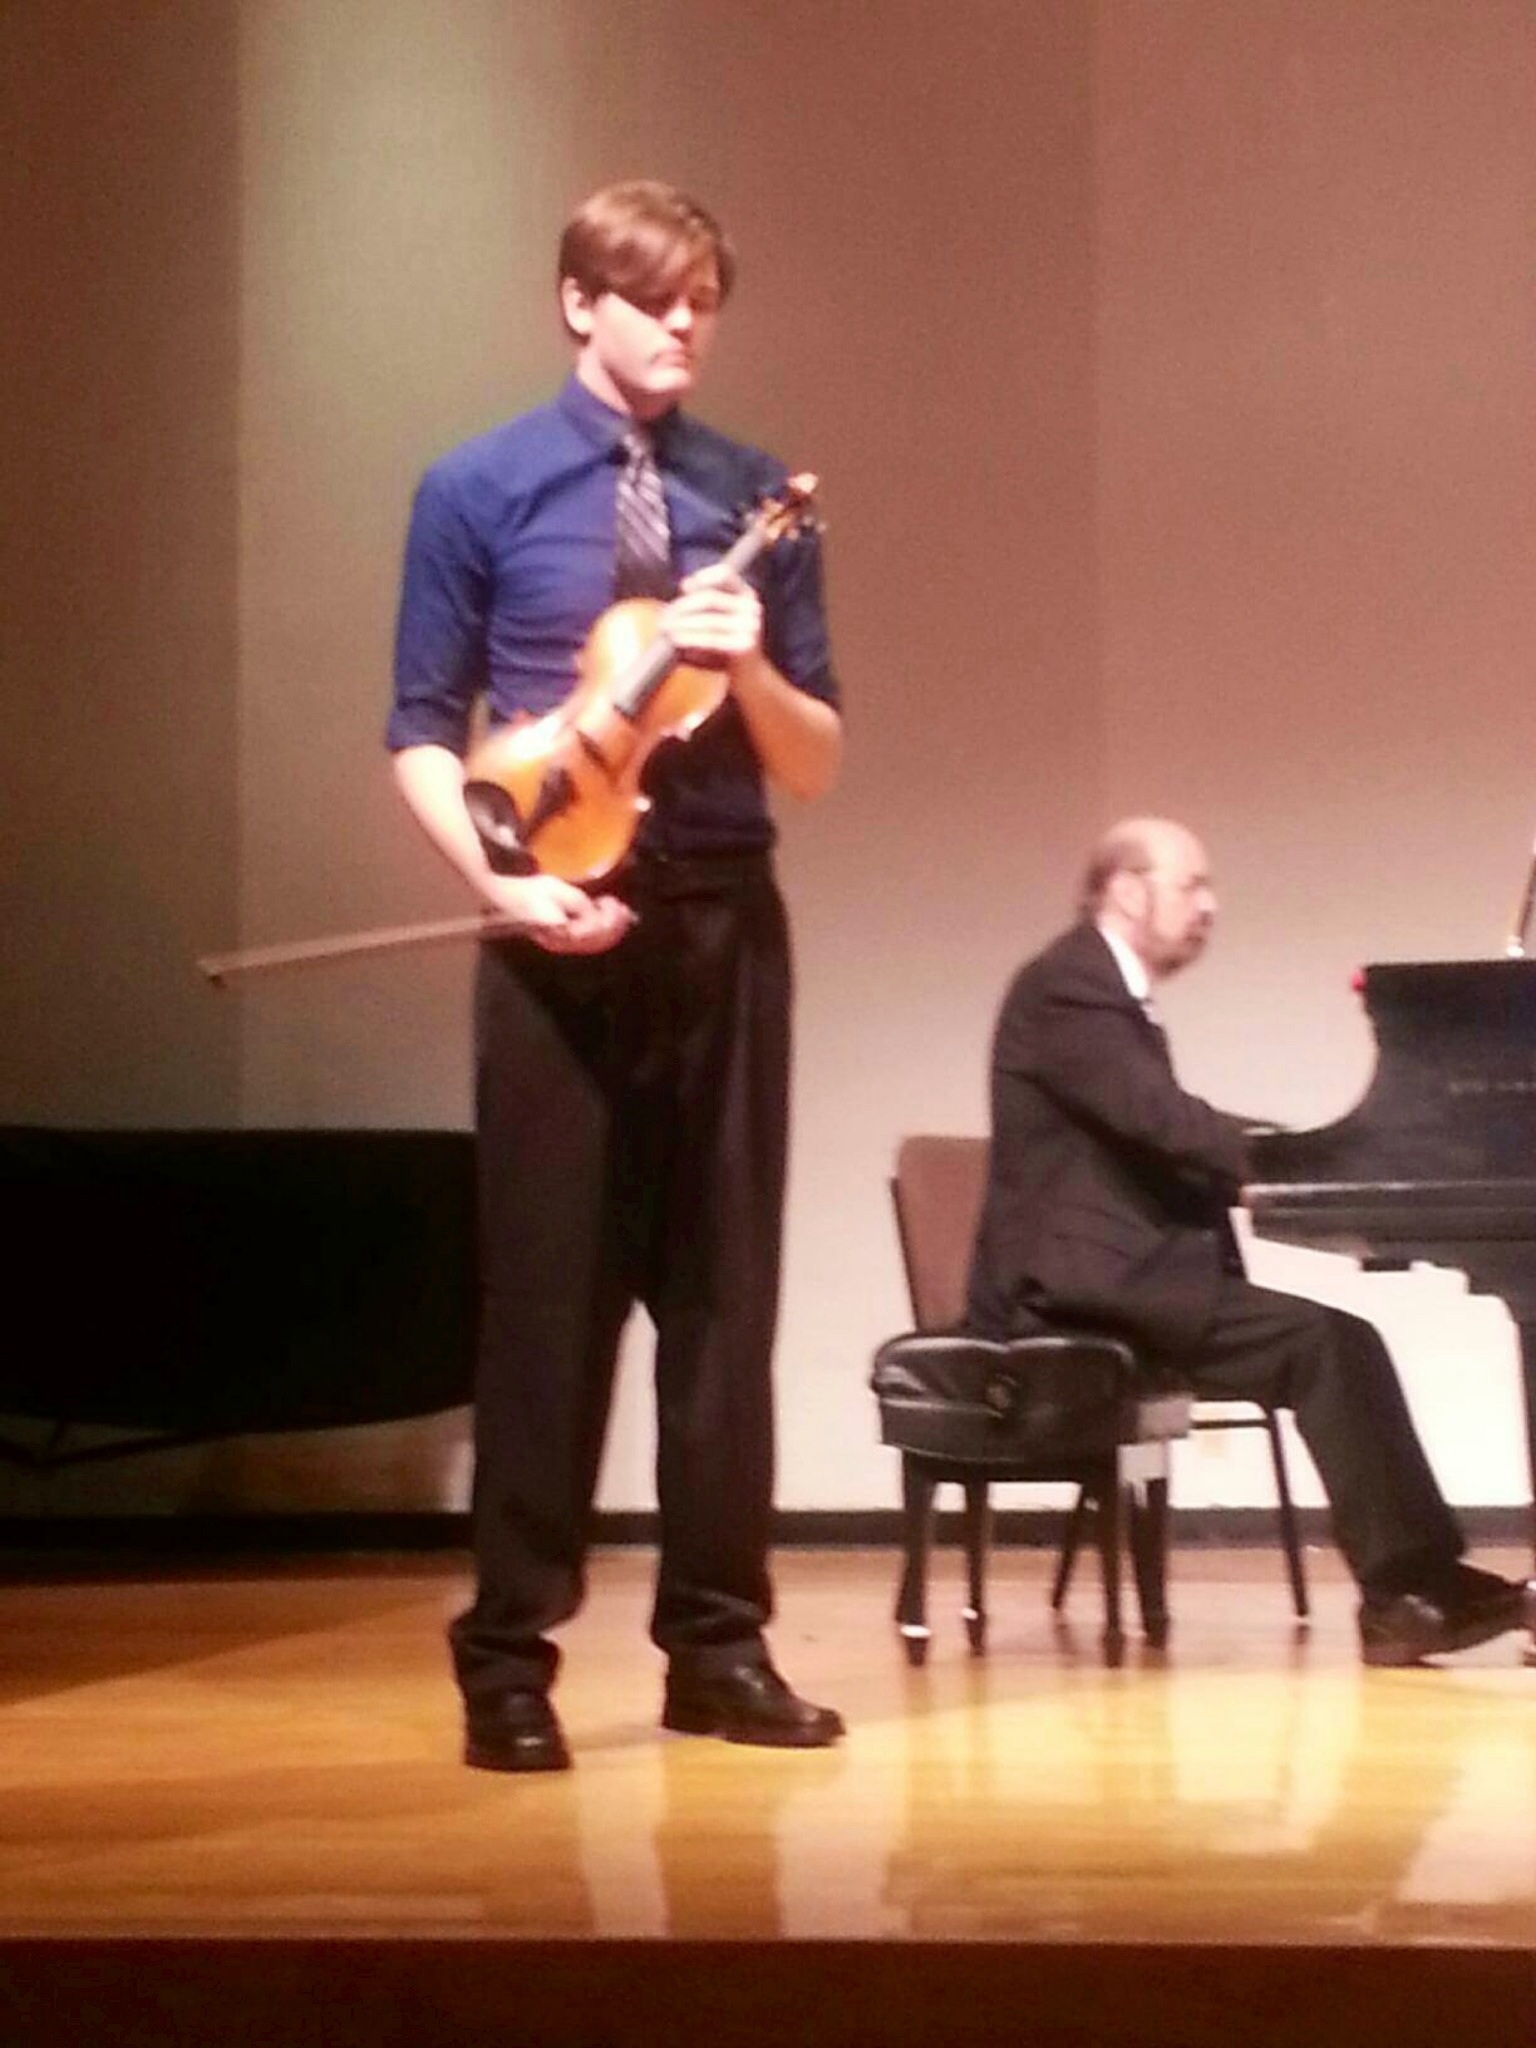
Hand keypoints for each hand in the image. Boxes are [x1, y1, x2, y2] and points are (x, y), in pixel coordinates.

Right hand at [477, 871, 634, 954]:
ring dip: (608, 928)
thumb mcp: (557, 890)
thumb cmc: (527, 892)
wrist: (502, 898)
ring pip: (593, 943)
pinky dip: (597, 931)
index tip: (615, 903)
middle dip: (615, 925)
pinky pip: (584, 942)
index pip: (597, 931)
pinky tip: (598, 918)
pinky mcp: (557, 940)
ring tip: (615, 912)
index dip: (611, 918)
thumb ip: (579, 904)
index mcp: (563, 931)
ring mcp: (559, 944)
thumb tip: (596, 913)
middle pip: (598, 941)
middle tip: (623, 909)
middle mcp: (563, 943)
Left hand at [665, 564, 762, 670]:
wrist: (750, 676)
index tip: (684, 587)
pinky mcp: (745, 645)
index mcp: (746, 594)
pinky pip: (712, 639)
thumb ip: (703, 603)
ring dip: (683, 625)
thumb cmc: (727, 647)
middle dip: (682, 608)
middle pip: (710, 598)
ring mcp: (751, 626)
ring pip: (709, 620)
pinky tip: (678, 642)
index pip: (726, 574)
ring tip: (667, 630)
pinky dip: (692, 640)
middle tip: (664, 619)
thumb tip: (685, 585)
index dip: (703, 576)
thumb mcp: (717, 620)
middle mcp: (752, 607)